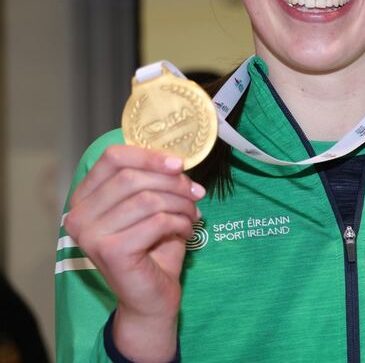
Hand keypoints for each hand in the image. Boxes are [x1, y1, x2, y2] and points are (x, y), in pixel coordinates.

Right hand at [63, 145, 204, 361]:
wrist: (151, 297)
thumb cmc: (152, 249)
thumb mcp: (152, 206)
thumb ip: (154, 180)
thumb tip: (177, 157)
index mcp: (84, 198)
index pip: (112, 158)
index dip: (149, 155)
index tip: (179, 164)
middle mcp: (79, 215)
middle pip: (132, 176)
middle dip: (173, 182)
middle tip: (196, 193)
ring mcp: (90, 234)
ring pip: (148, 198)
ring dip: (181, 204)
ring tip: (193, 214)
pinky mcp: (111, 251)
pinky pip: (157, 221)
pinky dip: (181, 222)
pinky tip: (186, 231)